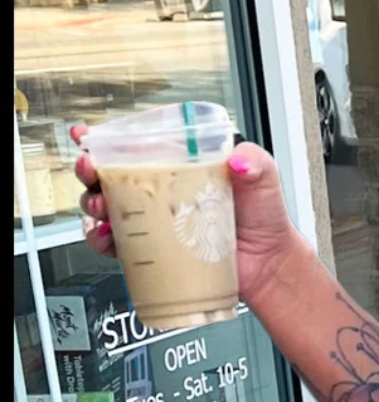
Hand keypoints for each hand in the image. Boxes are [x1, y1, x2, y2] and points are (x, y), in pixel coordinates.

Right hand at [71, 135, 307, 310]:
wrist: (270, 264)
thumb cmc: (265, 218)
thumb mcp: (263, 177)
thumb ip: (255, 162)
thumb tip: (240, 160)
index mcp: (177, 163)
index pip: (133, 144)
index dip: (102, 139)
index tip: (86, 137)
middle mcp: (161, 189)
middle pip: (110, 174)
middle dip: (90, 171)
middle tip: (92, 172)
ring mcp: (156, 220)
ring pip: (108, 207)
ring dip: (94, 206)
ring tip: (101, 209)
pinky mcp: (156, 249)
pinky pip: (120, 244)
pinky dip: (104, 242)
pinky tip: (106, 239)